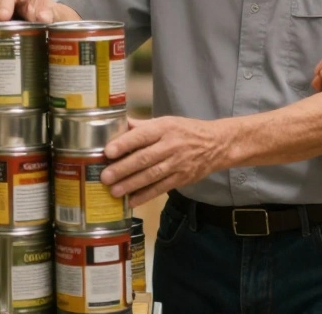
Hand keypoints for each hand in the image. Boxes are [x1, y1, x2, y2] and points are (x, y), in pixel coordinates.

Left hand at [100, 117, 225, 207]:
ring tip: (114, 191)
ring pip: (151, 175)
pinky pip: (161, 188)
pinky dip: (146, 195)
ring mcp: (177, 164)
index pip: (142, 135)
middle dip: (123, 169)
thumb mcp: (167, 122)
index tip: (108, 152)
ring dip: (131, 184)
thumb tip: (118, 124)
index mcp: (165, 128)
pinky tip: (132, 201)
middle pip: (144, 158)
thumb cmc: (186, 131)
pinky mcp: (182, 179)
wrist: (216, 144)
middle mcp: (171, 145)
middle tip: (105, 177)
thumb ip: (143, 126)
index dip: (125, 144)